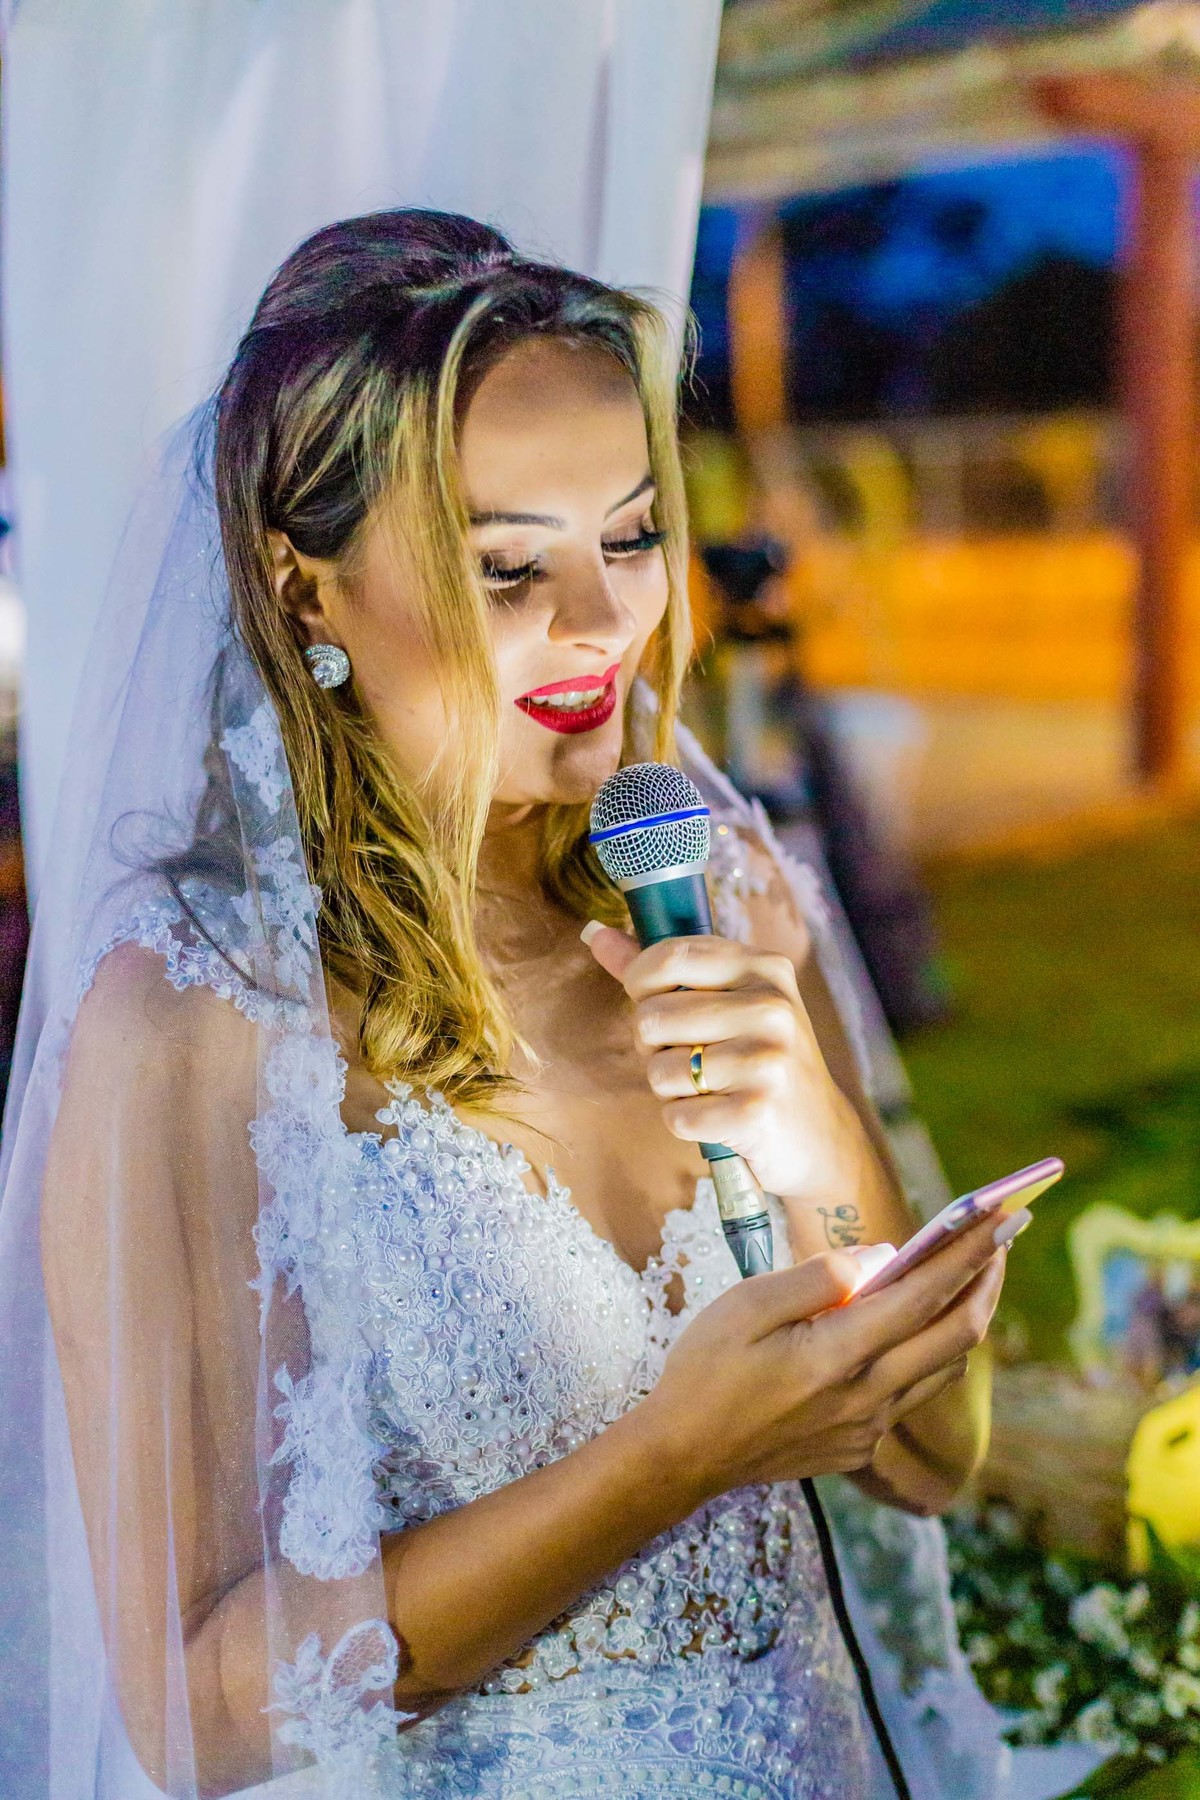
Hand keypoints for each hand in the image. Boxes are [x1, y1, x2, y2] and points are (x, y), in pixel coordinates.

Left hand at [583, 922, 858, 1203]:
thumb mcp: (727, 1001)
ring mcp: (767, 1061)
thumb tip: (595, 934)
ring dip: (670, 1088)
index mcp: (764, 968)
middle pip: (653, 1016)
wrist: (819, 1136)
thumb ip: (661, 969)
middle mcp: (771, 1009)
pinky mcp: (756, 1113)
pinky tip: (718, 1118)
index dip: (638, 981)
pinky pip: (676, 1116)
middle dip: (654, 1045)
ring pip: (659, 1070)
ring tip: (708, 1087)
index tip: (648, 998)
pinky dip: (686, 1123)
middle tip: (690, 1056)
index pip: (670, 955)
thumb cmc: (758, 1059)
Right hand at [640, 1207, 1009, 1505]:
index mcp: (837, 1356)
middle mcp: (866, 1398)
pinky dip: (929, 1351)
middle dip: (987, 1280)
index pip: (924, 1295)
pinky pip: (912, 1391)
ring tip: (973, 1276)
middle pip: (956, 1335)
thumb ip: (818, 1278)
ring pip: (944, 1368)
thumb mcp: (746, 1305)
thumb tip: (881, 1257)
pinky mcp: (860, 1444)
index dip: (967, 1253)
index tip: (998, 1218)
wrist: (682, 1456)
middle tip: (1004, 1238)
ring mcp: (867, 1427)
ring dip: (967, 1318)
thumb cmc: (705, 1371)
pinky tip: (916, 1327)